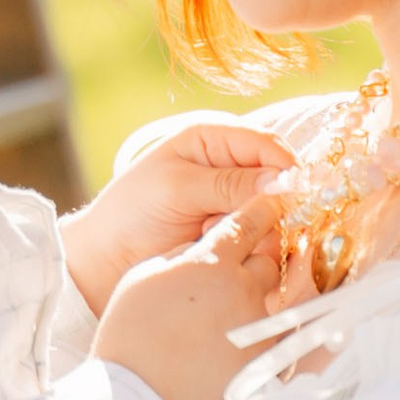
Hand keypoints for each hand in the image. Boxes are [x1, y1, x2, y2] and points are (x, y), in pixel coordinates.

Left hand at [62, 120, 297, 317]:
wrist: (107, 260)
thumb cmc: (132, 212)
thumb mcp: (177, 188)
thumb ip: (228, 184)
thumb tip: (283, 182)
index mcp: (214, 139)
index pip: (267, 144)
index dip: (285, 166)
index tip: (291, 193)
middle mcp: (232, 169)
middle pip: (279, 181)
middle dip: (265, 204)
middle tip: (234, 222)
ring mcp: (235, 206)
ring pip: (274, 216)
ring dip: (251, 230)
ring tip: (208, 236)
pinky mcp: (236, 238)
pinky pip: (263, 242)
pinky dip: (248, 249)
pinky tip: (216, 252)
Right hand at [92, 205, 285, 399]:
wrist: (137, 399)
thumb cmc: (129, 334)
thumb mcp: (144, 277)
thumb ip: (181, 256)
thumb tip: (203, 250)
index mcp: (211, 262)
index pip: (248, 223)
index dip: (261, 211)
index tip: (271, 205)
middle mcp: (243, 289)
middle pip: (268, 264)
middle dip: (256, 266)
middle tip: (232, 281)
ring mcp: (259, 328)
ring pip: (275, 303)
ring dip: (256, 306)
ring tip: (228, 324)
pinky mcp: (267, 362)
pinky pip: (276, 341)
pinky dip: (263, 340)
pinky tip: (236, 350)